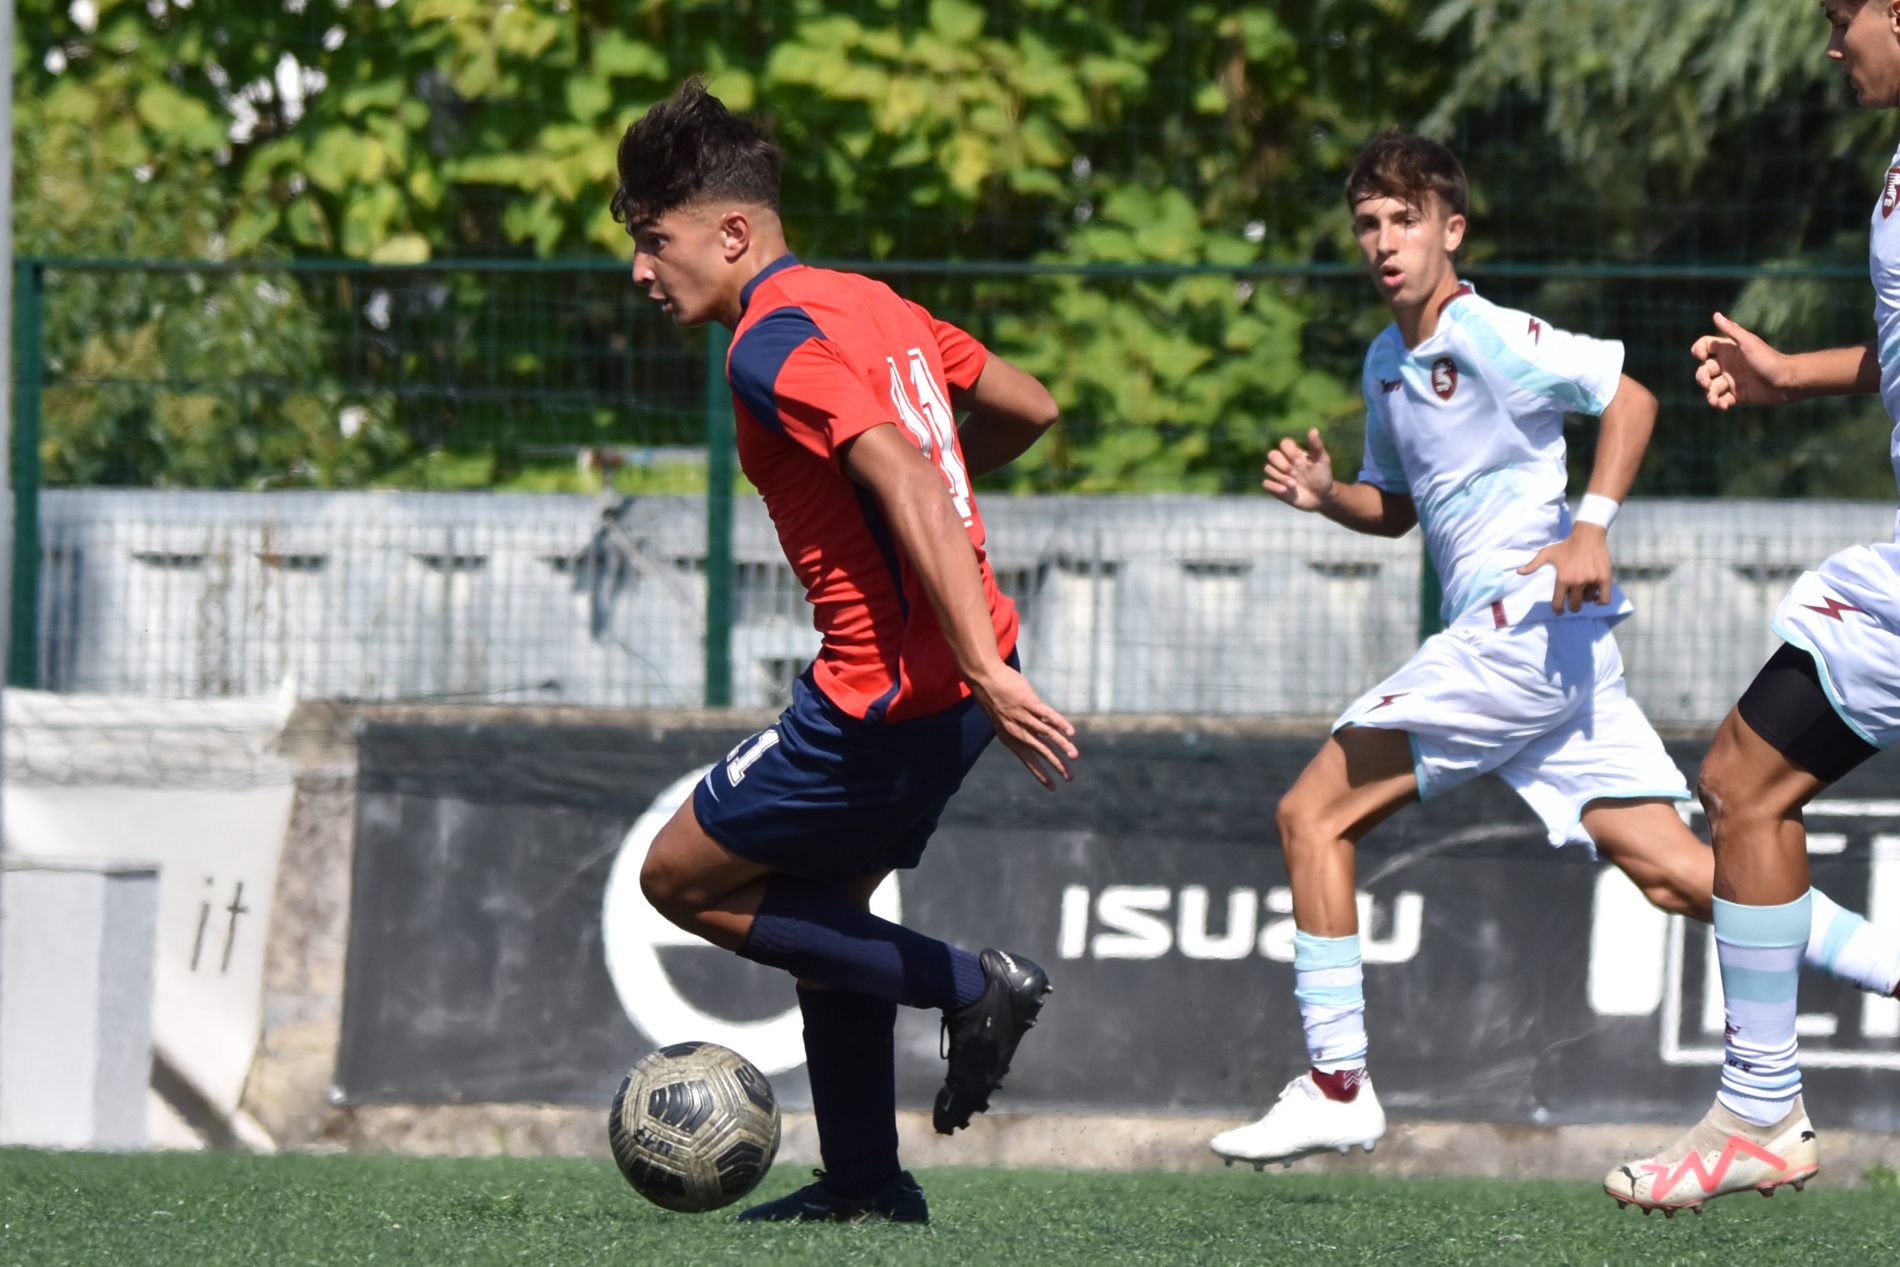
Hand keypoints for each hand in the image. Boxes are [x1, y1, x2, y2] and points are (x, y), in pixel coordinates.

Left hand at [968, 664, 1076, 789]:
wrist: (984, 679)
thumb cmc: (995, 697)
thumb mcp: (1004, 719)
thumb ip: (1021, 728)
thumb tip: (1041, 733)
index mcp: (1009, 738)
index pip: (1028, 760)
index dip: (1040, 774)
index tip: (1052, 787)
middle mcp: (1016, 731)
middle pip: (1040, 752)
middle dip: (1056, 765)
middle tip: (1070, 778)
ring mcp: (1023, 717)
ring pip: (1046, 735)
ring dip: (1062, 746)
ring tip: (1074, 756)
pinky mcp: (1029, 703)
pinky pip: (1048, 716)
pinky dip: (1060, 724)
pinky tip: (1071, 733)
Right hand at [1263, 428, 1333, 510]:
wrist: (1321, 496)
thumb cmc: (1322, 476)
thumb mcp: (1322, 460)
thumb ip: (1316, 446)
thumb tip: (1313, 429)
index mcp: (1294, 453)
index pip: (1284, 443)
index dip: (1289, 452)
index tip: (1301, 463)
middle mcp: (1284, 462)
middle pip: (1272, 454)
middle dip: (1283, 464)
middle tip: (1295, 473)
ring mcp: (1278, 474)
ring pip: (1268, 469)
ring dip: (1281, 477)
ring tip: (1294, 485)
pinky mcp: (1275, 487)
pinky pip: (1265, 483)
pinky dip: (1274, 486)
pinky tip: (1286, 490)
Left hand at [1517, 526, 1611, 612]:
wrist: (1588, 535)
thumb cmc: (1566, 545)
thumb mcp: (1547, 553)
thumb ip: (1533, 564)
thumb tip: (1519, 572)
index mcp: (1562, 579)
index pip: (1558, 604)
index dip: (1558, 610)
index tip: (1559, 611)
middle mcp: (1577, 582)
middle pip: (1575, 606)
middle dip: (1573, 606)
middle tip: (1573, 600)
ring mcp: (1591, 581)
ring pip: (1589, 600)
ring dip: (1586, 598)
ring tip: (1585, 591)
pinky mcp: (1604, 578)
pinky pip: (1604, 599)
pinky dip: (1601, 600)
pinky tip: (1597, 596)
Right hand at [1692, 312, 1790, 409]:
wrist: (1786, 381)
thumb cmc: (1768, 359)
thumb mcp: (1748, 343)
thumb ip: (1731, 329)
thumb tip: (1715, 314)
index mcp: (1728, 349)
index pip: (1705, 345)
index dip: (1698, 350)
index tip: (1702, 357)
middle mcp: (1728, 364)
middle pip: (1703, 369)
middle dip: (1701, 377)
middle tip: (1707, 383)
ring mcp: (1731, 380)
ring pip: (1710, 387)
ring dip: (1709, 394)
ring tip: (1715, 400)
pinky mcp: (1737, 395)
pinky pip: (1720, 399)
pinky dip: (1718, 403)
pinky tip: (1723, 406)